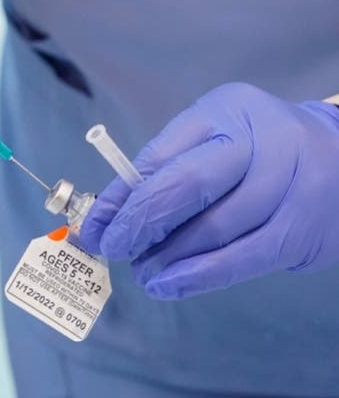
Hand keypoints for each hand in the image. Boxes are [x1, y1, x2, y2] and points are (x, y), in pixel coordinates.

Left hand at [78, 83, 338, 299]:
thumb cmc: (258, 150)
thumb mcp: (215, 138)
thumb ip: (168, 167)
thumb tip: (109, 215)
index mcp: (228, 112)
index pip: (162, 154)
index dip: (121, 194)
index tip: (94, 224)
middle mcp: (264, 141)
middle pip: (189, 184)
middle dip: (141, 222)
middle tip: (114, 247)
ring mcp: (290, 184)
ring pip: (215, 228)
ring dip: (168, 257)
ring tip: (142, 271)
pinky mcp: (304, 228)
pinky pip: (243, 259)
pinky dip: (199, 277)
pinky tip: (169, 285)